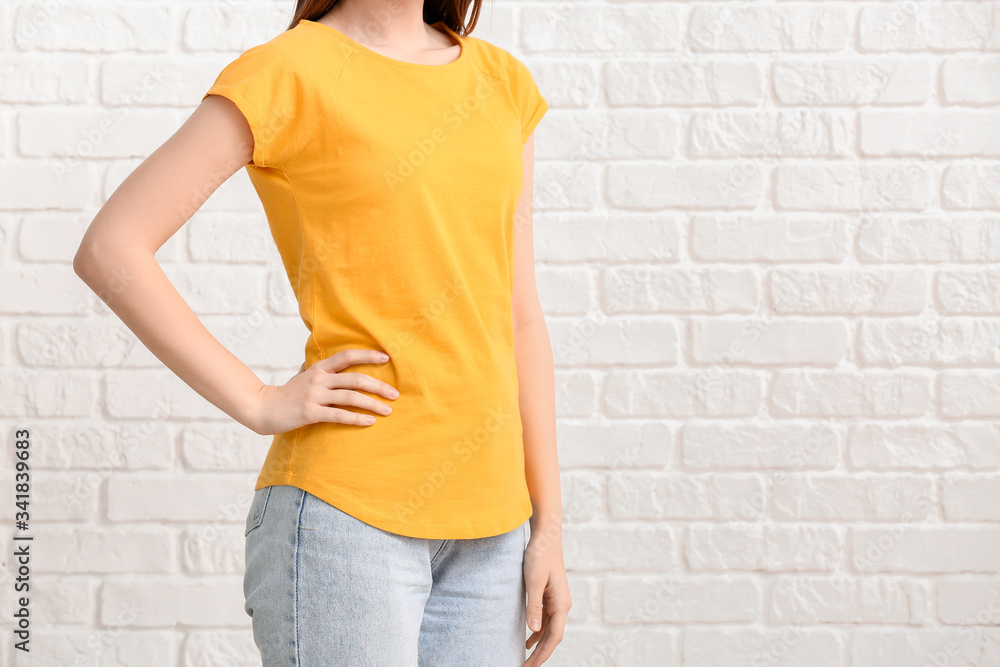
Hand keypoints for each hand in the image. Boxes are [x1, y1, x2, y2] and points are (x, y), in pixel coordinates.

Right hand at [249, 348, 398, 434]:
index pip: (347, 356)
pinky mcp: (310, 413)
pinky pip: (338, 415)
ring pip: (350, 397)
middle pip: (355, 378)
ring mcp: (314, 396)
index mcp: (319, 368)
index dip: (368, 355)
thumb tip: (328, 361)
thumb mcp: (302, 376)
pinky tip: (369, 421)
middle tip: (395, 393)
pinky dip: (356, 418)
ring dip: (372, 403)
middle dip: (379, 385)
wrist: (262, 408)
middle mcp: (318, 379)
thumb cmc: (286, 394)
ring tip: (388, 410)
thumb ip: (317, 369)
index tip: (387, 358)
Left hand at [523, 523, 571, 665]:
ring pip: (549, 630)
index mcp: (561, 603)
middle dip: (540, 654)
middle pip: (552, 637)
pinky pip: (546, 620)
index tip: (530, 666)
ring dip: (538, 645)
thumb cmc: (540, 556)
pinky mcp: (550, 596)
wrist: (546, 537)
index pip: (553, 637)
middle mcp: (562, 605)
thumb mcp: (534, 581)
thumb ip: (534, 605)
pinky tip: (527, 640)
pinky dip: (538, 632)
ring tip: (524, 659)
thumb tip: (534, 629)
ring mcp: (557, 601)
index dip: (542, 654)